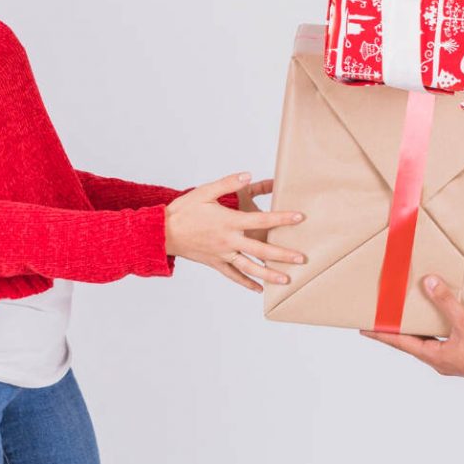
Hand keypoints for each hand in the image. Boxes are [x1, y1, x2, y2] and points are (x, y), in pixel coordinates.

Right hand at [165, 172, 305, 292]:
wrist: (161, 233)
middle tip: (302, 258)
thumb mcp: (205, 191)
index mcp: (229, 222)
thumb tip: (248, 174)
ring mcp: (222, 255)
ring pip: (250, 268)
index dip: (282, 218)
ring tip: (286, 279)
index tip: (299, 218)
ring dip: (269, 274)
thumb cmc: (183, 210)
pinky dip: (246, 283)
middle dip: (283, 254)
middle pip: (261, 250)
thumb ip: (228, 183)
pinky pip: (233, 276)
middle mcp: (228, 241)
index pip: (261, 220)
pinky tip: (258, 289)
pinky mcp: (214, 263)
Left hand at [360, 275, 463, 381]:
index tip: (365, 329)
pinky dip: (434, 331)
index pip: (401, 343)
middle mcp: (441, 361)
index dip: (382, 334)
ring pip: (428, 343)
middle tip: (383, 320)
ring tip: (407, 317)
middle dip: (397, 332)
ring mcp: (453, 361)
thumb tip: (429, 284)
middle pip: (412, 343)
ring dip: (417, 331)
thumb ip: (446, 302)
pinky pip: (442, 342)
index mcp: (435, 357)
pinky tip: (439, 322)